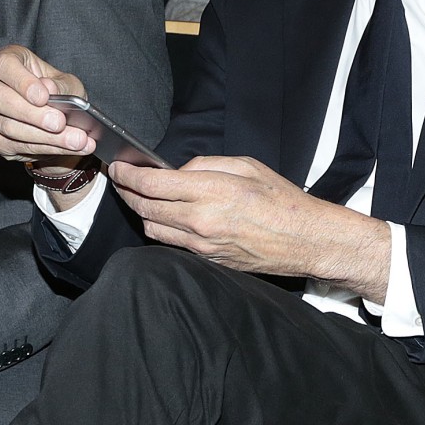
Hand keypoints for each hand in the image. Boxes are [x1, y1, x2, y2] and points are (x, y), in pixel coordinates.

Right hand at [0, 45, 91, 163]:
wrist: (55, 119)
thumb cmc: (59, 93)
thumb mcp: (69, 84)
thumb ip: (62, 86)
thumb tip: (49, 89)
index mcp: (7, 60)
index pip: (5, 65)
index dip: (23, 81)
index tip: (44, 97)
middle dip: (32, 114)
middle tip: (59, 123)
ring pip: (7, 127)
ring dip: (45, 137)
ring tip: (76, 141)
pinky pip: (13, 146)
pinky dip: (45, 149)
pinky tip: (68, 148)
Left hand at [107, 156, 389, 296]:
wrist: (305, 240)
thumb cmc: (282, 199)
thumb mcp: (247, 166)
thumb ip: (206, 165)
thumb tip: (178, 172)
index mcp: (211, 191)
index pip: (152, 184)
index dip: (128, 175)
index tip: (118, 167)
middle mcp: (201, 220)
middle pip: (145, 207)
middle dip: (127, 191)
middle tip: (122, 180)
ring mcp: (202, 244)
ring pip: (153, 228)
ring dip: (141, 211)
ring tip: (140, 197)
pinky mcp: (207, 259)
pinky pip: (172, 243)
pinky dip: (161, 227)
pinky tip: (163, 216)